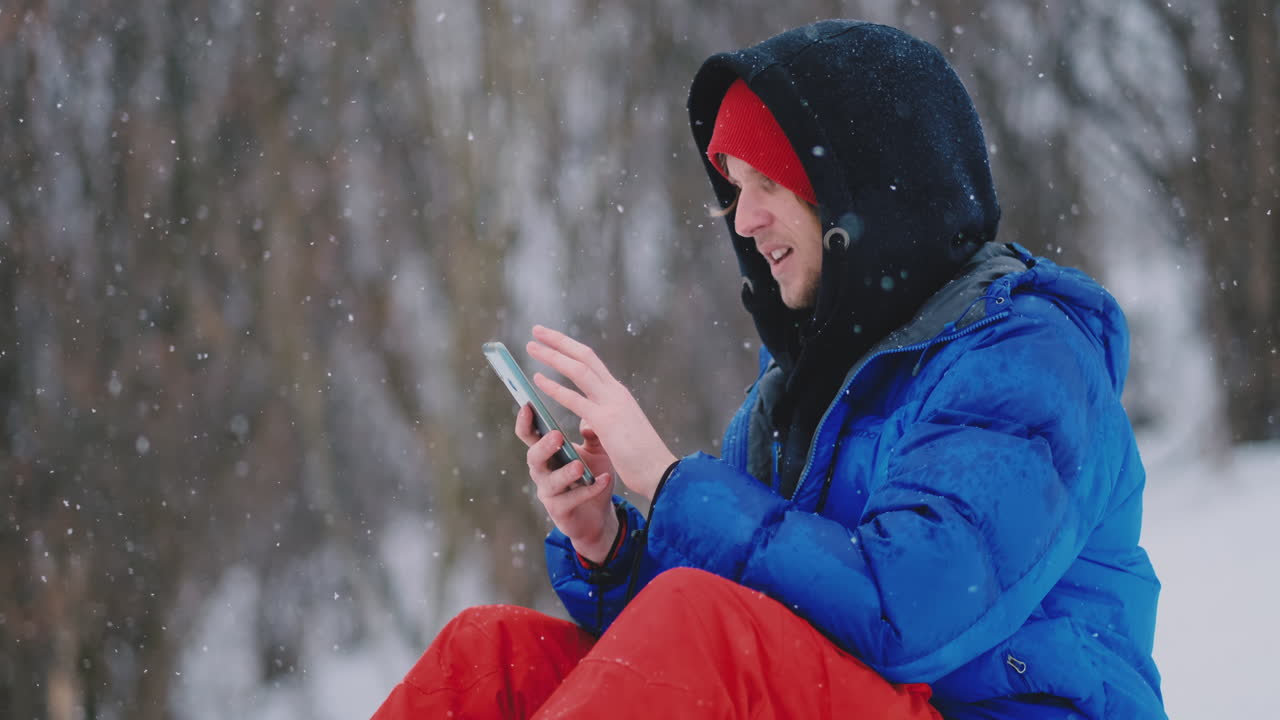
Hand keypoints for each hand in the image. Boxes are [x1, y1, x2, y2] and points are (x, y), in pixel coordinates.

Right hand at [515, 403, 618, 563]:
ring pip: (550, 482)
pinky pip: (571, 499)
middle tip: (557, 436)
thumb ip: (593, 435)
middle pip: (533, 457)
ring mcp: (548, 492)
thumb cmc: (593, 476)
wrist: (600, 513)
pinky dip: (589, 490)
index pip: (529, 435)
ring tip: (579, 466)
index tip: (528, 406)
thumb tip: (589, 420)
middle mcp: (542, 471)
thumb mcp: (596, 452)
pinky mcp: (559, 511)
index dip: (525, 422)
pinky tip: (604, 480)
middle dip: (544, 446)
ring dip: (565, 472)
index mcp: (546, 453)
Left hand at [526, 325, 677, 499]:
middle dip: (559, 341)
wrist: (660, 472)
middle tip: (537, 329)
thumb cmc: (641, 457)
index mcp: (618, 394)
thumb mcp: (619, 432)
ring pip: (578, 370)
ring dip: (553, 356)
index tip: (553, 339)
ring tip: (531, 347)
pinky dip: (554, 388)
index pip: (592, 362)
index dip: (571, 348)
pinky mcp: (606, 421)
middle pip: (584, 356)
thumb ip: (602, 422)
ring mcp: (612, 404)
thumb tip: (586, 422)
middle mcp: (615, 392)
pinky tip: (537, 380)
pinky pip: (575, 399)